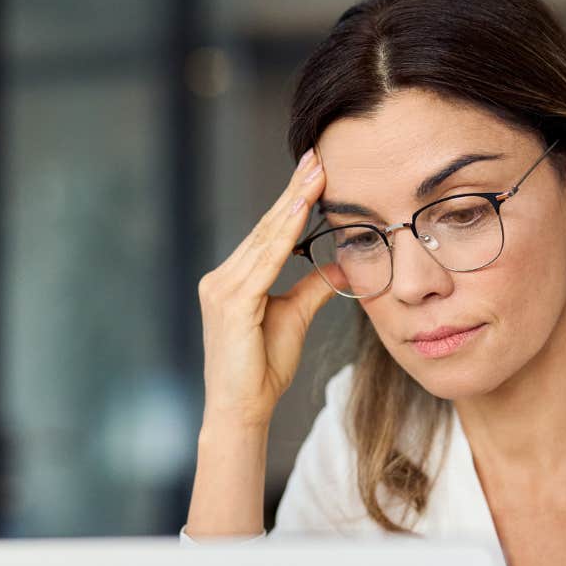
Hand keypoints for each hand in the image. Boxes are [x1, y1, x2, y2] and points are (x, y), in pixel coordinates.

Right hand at [196, 148, 341, 429]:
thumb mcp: (294, 318)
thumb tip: (343, 264)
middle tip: (317, 155)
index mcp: (234, 280)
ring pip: (265, 238)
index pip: (268, 233)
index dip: (291, 200)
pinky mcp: (231, 302)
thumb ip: (313, 288)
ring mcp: (222, 289)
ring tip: (315, 173)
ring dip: (292, 203)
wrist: (241, 410)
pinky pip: (263, 261)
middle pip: (265, 227)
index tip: (314, 170)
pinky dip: (282, 234)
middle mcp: (222, 278)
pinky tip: (299, 211)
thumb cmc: (261, 370)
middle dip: (293, 190)